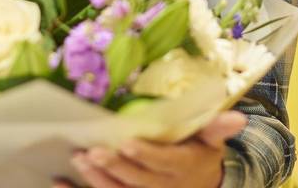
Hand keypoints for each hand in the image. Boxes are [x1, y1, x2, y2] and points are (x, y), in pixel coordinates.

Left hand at [54, 111, 246, 187]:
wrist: (201, 185)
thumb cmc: (201, 154)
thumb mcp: (211, 140)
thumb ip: (217, 127)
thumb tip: (237, 116)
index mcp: (184, 168)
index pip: (164, 163)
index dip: (146, 155)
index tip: (127, 142)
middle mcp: (165, 187)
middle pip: (138, 181)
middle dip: (115, 167)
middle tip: (92, 151)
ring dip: (97, 180)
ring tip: (79, 160)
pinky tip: (60, 182)